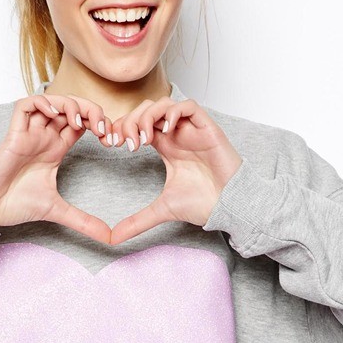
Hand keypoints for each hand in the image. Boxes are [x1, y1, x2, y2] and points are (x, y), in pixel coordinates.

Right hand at [0, 93, 119, 244]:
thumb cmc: (13, 204)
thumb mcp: (57, 211)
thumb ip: (84, 221)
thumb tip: (109, 239)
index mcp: (55, 149)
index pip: (81, 123)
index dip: (99, 124)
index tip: (111, 140)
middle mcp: (43, 137)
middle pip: (71, 107)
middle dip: (91, 110)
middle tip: (102, 128)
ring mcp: (29, 133)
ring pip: (51, 100)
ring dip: (70, 104)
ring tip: (80, 121)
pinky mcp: (13, 134)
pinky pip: (26, 105)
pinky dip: (42, 103)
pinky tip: (55, 115)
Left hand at [105, 96, 243, 245]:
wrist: (229, 206)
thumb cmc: (204, 204)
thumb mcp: (162, 210)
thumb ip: (137, 221)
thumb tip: (113, 239)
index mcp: (165, 146)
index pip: (138, 124)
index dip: (122, 128)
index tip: (112, 144)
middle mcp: (177, 134)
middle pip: (147, 109)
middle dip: (130, 121)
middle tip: (125, 142)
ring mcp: (192, 129)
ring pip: (164, 104)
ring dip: (148, 116)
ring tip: (144, 139)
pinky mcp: (208, 128)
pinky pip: (189, 106)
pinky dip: (174, 112)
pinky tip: (166, 131)